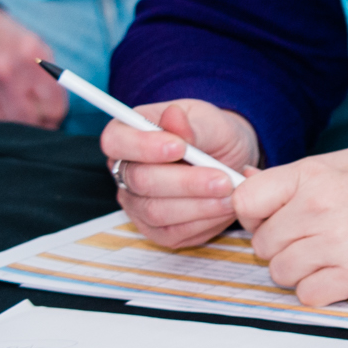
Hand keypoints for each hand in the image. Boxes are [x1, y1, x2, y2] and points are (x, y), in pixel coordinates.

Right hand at [0, 6, 67, 127]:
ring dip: (6, 126)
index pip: (53, 109)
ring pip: (2, 129)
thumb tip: (57, 118)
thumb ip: (50, 80)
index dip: (53, 118)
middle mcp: (2, 71)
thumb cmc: (1, 40)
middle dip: (33, 126)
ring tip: (3, 110)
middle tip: (29, 121)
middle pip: (29, 122)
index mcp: (30, 56)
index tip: (49, 119)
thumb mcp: (33, 47)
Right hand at [105, 99, 260, 250]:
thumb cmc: (212, 135)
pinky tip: (227, 206)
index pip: (116, 142)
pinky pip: (174, 233)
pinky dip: (205, 221)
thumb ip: (190, 124)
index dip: (143, 147)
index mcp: (126, 136)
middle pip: (139, 181)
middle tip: (223, 179)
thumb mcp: (208, 121)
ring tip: (232, 192)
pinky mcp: (157, 230)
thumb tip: (173, 115)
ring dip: (199, 205)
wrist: (230, 158)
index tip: (179, 147)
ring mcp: (137, 204)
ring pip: (156, 212)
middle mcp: (124, 173)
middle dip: (185, 182)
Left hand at [233, 150, 347, 308]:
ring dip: (300, 269)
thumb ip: (296, 176)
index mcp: (315, 175)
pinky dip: (320, 288)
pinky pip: (306, 293)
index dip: (254, 214)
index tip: (271, 218)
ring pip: (280, 272)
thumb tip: (243, 183)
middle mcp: (320, 208)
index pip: (246, 201)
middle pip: (262, 244)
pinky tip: (341, 271)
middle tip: (312, 238)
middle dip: (282, 245)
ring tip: (329, 255)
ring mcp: (335, 244)